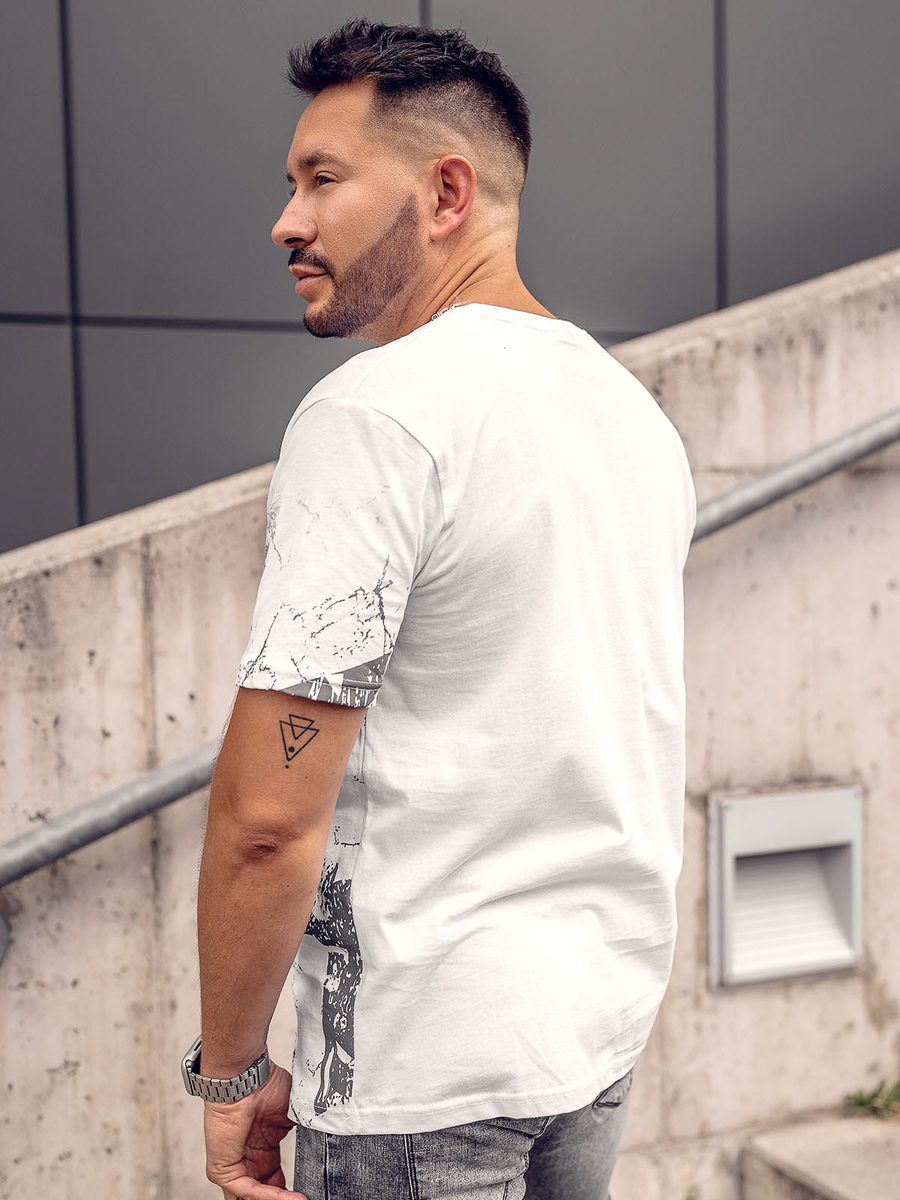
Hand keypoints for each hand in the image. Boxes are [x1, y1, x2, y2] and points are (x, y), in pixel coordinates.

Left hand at [203, 1062, 308, 1198]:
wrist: (246, 1076)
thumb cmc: (266, 1086)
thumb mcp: (291, 1117)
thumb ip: (303, 1137)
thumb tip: (324, 1149)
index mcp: (262, 1150)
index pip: (275, 1183)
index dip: (290, 1194)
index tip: (310, 1193)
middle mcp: (248, 1161)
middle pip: (263, 1195)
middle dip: (281, 1199)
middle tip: (303, 1198)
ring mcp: (234, 1166)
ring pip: (252, 1198)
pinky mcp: (222, 1169)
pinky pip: (247, 1190)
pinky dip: (270, 1196)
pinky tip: (289, 1197)